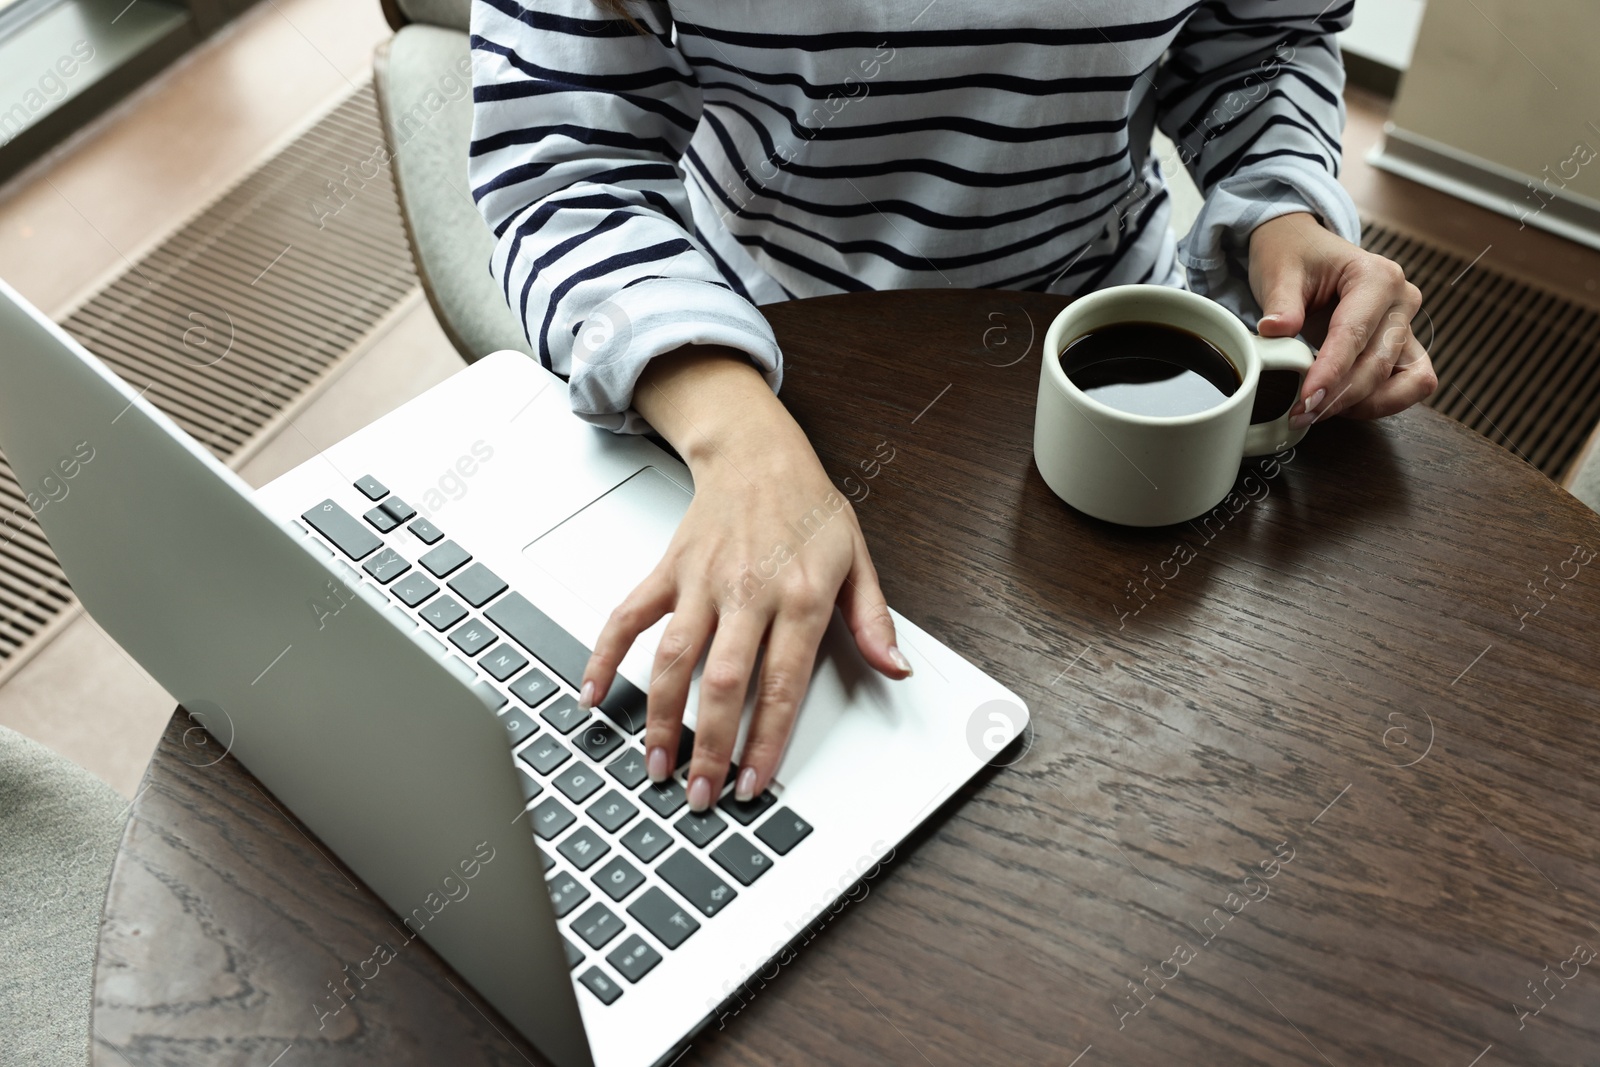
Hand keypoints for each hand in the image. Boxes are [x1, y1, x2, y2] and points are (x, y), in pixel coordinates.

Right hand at [577, 346, 910, 810]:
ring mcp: (701, 582)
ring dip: (661, 717)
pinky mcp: (669, 571)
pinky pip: (628, 616)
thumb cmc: (808, 507)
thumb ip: (873, 620)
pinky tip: (592, 694)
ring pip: (673, 658)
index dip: (766, 740)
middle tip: (702, 794)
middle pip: (724, 682)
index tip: (755, 784)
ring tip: (657, 765)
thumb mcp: (858, 559)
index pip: (782, 683)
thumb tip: (896, 668)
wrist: (757, 452)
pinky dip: (605, 655)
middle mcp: (747, 591)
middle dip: (711, 745)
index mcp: (798, 595)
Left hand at [1249, 211, 1438, 426]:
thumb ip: (1281, 303)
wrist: (1303, 248)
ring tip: (1320, 412)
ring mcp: (1406, 326)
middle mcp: (1401, 301)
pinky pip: (1408, 385)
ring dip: (1366, 405)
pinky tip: (1339, 404)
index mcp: (1377, 276)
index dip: (1331, 372)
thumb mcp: (1280, 271)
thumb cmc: (1295, 255)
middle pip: (1380, 364)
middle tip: (1302, 414)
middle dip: (1342, 396)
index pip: (1355, 334)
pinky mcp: (1401, 347)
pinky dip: (1380, 401)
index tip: (1307, 398)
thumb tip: (1274, 331)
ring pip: (1407, 381)